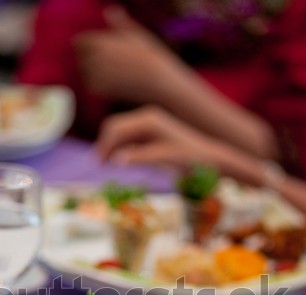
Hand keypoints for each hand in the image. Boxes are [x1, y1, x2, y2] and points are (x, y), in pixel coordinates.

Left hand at [73, 6, 180, 101]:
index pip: (80, 42)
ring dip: (93, 74)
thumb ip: (119, 24)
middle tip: (110, 66)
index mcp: (102, 41)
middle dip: (89, 60)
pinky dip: (99, 87)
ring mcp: (97, 74)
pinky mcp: (100, 90)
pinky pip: (92, 87)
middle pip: (81, 58)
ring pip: (85, 73)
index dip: (86, 46)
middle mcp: (97, 57)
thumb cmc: (150, 57)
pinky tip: (114, 86)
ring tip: (114, 75)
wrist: (158, 81)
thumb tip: (108, 10)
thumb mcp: (136, 35)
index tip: (97, 51)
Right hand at [96, 106, 222, 168]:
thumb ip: (140, 157)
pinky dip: (121, 149)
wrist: (209, 157)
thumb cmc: (188, 158)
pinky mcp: (151, 133)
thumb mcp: (163, 159)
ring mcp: (149, 124)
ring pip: (121, 134)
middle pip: (115, 128)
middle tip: (97, 166)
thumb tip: (116, 160)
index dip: (104, 145)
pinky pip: (129, 139)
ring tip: (105, 166)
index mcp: (148, 120)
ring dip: (112, 147)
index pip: (116, 129)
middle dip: (104, 145)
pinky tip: (119, 162)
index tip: (97, 164)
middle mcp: (147, 118)